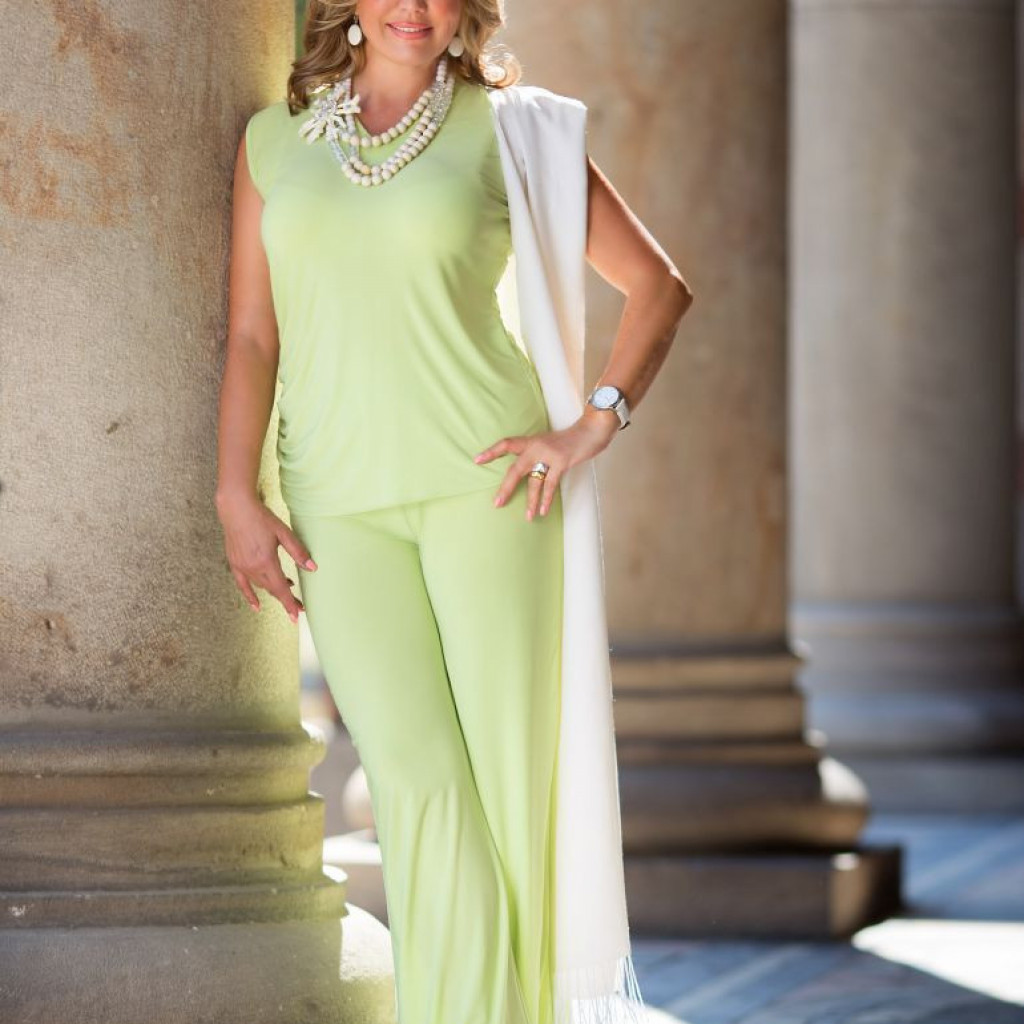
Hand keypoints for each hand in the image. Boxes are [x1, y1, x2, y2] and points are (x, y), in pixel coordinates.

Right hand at [216, 490, 316, 623]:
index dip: (290, 603)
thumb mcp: (284, 533)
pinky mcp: (234, 563)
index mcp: (266, 561)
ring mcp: (242, 567)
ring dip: (274, 590)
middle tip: (300, 606)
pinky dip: (250, 596)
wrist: (236, 508)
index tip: (297, 616)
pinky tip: (256, 606)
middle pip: (272, 590)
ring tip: (289, 587)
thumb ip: (298, 552)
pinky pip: (242, 585)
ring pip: (261, 586)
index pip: (281, 589)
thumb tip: (312, 568)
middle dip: (286, 600)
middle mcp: (253, 568)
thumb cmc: (262, 518)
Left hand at [473, 405, 619, 519]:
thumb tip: (528, 471)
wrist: (591, 430)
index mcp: (531, 441)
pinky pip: (550, 484)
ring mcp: (549, 454)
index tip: (477, 460)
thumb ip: (537, 454)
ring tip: (527, 517)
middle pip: (515, 469)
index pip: (507, 444)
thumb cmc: (571, 440)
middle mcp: (536, 446)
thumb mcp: (549, 443)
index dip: (491, 452)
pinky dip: (546, 499)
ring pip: (534, 481)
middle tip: (497, 503)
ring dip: (530, 501)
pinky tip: (542, 511)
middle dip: (506, 488)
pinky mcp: (561, 461)